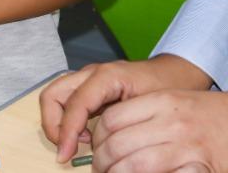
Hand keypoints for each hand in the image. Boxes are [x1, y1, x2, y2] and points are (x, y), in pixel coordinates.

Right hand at [41, 55, 211, 162]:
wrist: (174, 73)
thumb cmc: (165, 88)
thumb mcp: (151, 108)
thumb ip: (128, 126)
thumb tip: (108, 151)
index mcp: (107, 76)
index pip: (75, 103)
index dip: (66, 132)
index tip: (65, 155)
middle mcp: (92, 74)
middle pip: (53, 95)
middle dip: (53, 125)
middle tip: (67, 148)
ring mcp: (87, 79)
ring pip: (55, 96)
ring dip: (59, 122)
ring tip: (80, 141)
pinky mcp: (88, 87)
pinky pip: (66, 101)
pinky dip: (67, 120)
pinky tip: (87, 135)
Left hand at [87, 85, 227, 172]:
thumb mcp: (187, 104)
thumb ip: (155, 117)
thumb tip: (122, 137)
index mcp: (164, 100)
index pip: (111, 119)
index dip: (97, 140)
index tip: (98, 152)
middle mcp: (170, 120)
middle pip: (115, 143)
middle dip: (101, 163)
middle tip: (102, 172)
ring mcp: (185, 146)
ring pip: (131, 164)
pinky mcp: (200, 168)